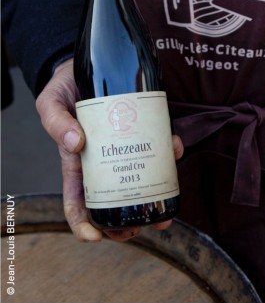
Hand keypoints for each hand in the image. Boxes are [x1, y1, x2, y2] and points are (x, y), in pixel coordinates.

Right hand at [37, 60, 183, 241]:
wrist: (92, 65)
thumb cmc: (65, 89)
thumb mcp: (51, 103)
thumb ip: (56, 121)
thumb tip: (75, 143)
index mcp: (77, 162)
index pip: (77, 201)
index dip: (83, 223)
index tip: (95, 238)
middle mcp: (103, 160)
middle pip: (113, 201)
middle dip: (126, 222)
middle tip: (143, 229)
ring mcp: (125, 147)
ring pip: (140, 180)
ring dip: (152, 198)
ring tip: (166, 213)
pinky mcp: (143, 130)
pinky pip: (157, 147)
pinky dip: (167, 153)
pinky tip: (174, 151)